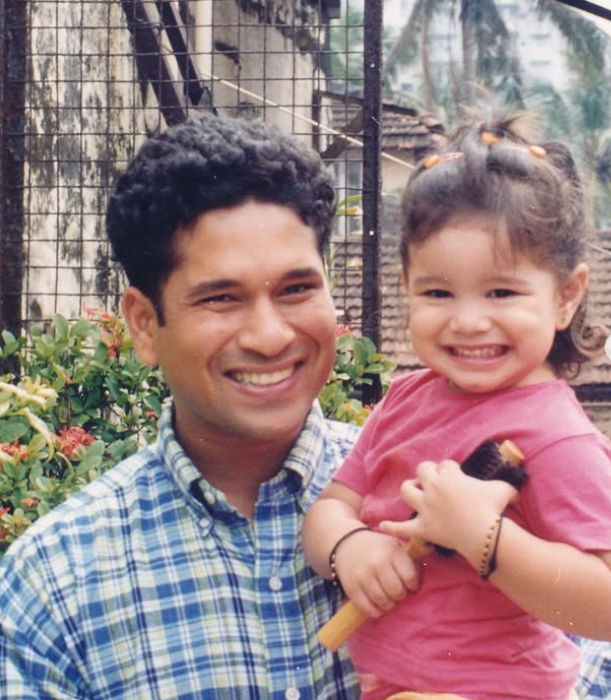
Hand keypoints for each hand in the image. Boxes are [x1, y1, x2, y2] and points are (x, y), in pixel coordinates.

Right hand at [333, 529, 420, 617]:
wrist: (347, 543)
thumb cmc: (378, 548)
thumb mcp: (395, 546)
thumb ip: (411, 560)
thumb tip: (424, 573)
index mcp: (391, 550)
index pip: (410, 577)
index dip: (413, 586)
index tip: (410, 585)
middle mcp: (376, 562)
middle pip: (397, 592)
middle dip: (400, 595)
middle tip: (397, 591)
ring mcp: (362, 575)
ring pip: (383, 602)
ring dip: (389, 604)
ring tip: (388, 597)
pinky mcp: (351, 587)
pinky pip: (368, 609)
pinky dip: (376, 611)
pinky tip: (377, 603)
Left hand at [379, 459, 517, 560]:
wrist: (484, 534)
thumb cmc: (493, 510)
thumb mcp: (503, 490)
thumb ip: (507, 487)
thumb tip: (517, 491)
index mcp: (450, 476)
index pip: (445, 465)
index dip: (450, 470)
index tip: (456, 477)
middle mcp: (434, 488)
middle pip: (422, 470)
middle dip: (427, 472)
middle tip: (434, 481)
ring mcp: (426, 508)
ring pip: (407, 491)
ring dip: (409, 490)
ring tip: (414, 492)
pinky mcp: (423, 528)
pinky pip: (402, 528)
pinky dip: (391, 527)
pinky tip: (381, 526)